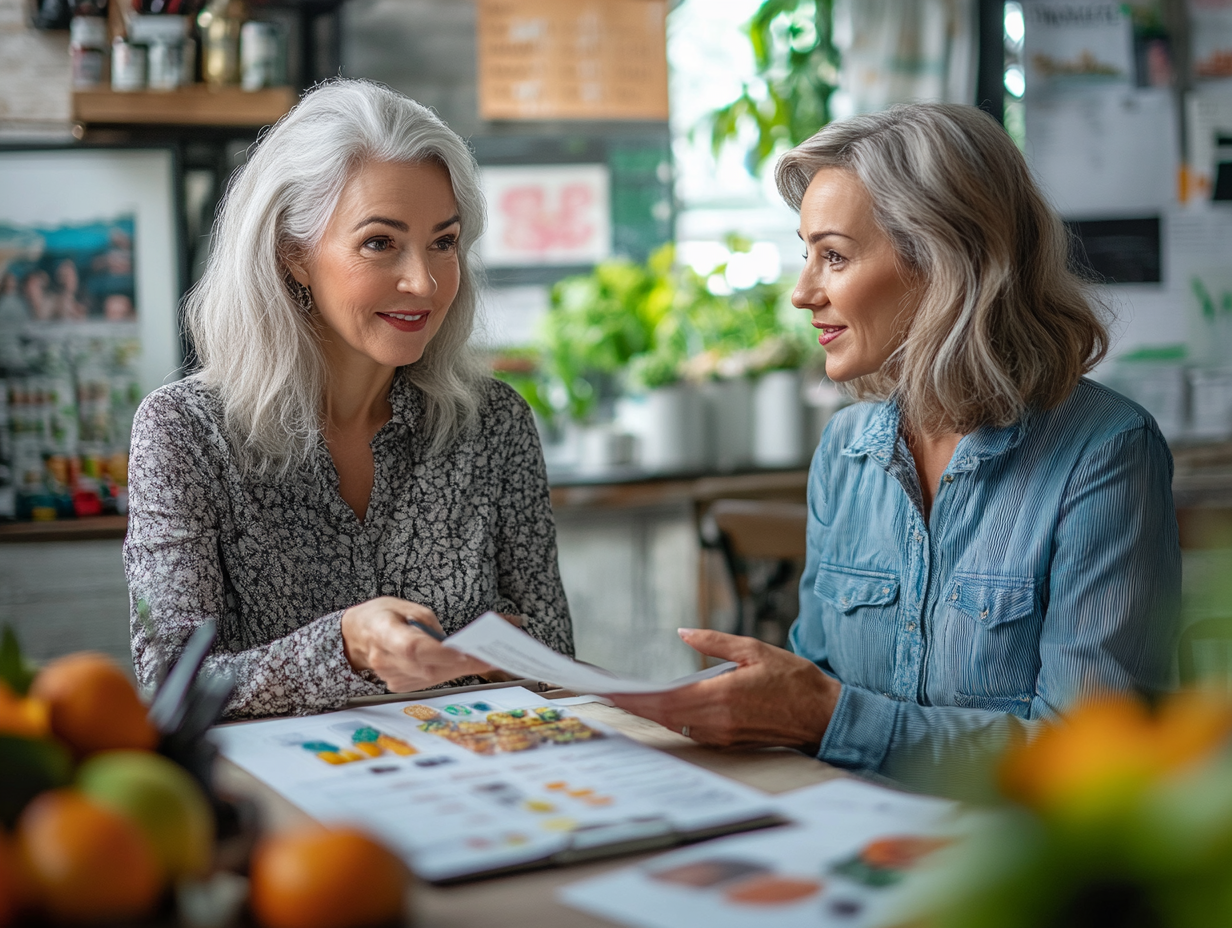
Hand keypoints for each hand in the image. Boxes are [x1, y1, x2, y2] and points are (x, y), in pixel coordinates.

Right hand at [341, 597, 490, 692]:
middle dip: (462, 663)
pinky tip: (464, 664)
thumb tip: (453, 642)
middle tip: (492, 658)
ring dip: (460, 669)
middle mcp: (384, 660)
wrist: (356, 635)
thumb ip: (428, 624)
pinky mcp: (398, 685)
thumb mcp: (405, 606)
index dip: (439, 653)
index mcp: (383, 633)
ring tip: (486, 660)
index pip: (413, 648)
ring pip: (433, 677)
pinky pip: (429, 681)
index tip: (464, 652)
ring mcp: (390, 676)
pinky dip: (447, 672)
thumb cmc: (382, 616)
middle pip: (428, 667)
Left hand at [608, 628, 840, 753]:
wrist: (823, 715)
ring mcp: (724, 734)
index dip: (638, 697)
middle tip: (610, 695)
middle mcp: (719, 720)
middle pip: (666, 715)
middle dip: (637, 705)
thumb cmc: (794, 680)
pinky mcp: (730, 741)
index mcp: (722, 696)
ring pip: (677, 725)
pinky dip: (673, 720)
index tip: (615, 691)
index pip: (668, 699)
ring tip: (628, 699)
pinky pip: (693, 731)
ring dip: (652, 713)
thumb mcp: (754, 650)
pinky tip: (662, 709)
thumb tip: (684, 632)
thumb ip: (715, 643)